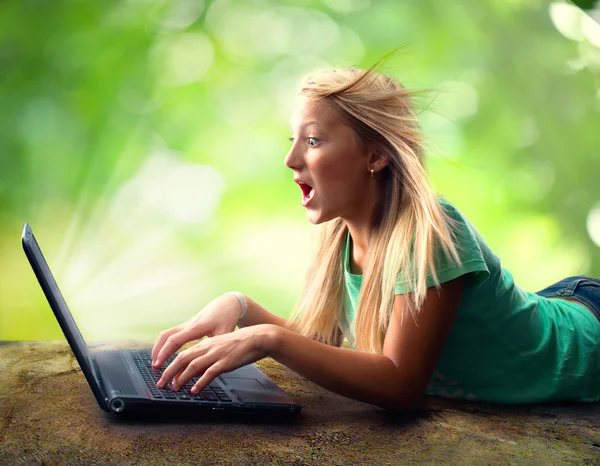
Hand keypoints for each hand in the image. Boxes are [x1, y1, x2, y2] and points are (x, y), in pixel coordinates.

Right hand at [151, 293, 242, 368]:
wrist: (228, 303)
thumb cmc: (227, 318)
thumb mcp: (224, 334)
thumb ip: (214, 350)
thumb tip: (204, 369)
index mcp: (196, 327)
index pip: (175, 340)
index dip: (164, 353)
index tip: (158, 364)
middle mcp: (188, 324)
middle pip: (166, 336)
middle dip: (158, 352)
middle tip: (154, 367)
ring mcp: (187, 324)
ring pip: (166, 333)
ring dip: (159, 347)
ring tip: (157, 361)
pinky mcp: (187, 325)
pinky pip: (171, 333)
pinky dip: (165, 343)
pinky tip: (165, 353)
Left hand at [156, 324, 275, 392]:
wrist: (257, 337)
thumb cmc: (240, 344)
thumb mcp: (220, 348)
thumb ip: (207, 358)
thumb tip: (195, 373)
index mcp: (206, 344)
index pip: (183, 354)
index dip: (170, 364)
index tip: (163, 374)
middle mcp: (208, 348)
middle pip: (183, 359)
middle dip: (169, 372)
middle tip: (161, 383)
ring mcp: (216, 354)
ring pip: (193, 365)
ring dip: (181, 378)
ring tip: (175, 388)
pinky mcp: (226, 362)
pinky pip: (210, 373)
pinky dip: (200, 382)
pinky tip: (195, 390)